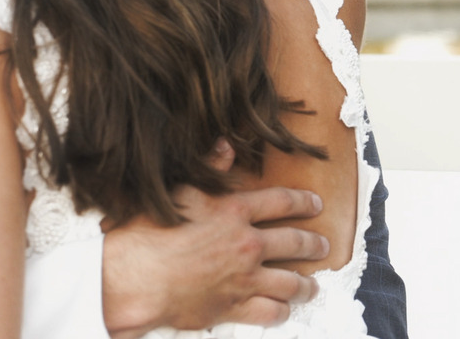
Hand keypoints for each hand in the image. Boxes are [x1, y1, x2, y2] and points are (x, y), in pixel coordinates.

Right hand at [101, 142, 327, 336]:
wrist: (136, 277)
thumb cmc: (149, 231)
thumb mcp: (179, 190)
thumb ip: (208, 168)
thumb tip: (226, 146)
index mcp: (234, 211)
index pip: (281, 202)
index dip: (303, 202)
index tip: (316, 205)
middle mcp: (247, 244)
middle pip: (294, 243)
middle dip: (313, 244)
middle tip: (323, 245)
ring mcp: (244, 279)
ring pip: (289, 283)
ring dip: (305, 284)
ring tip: (312, 286)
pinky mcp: (234, 307)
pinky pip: (269, 312)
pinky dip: (281, 312)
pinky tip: (283, 310)